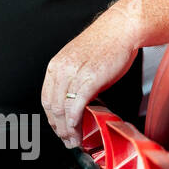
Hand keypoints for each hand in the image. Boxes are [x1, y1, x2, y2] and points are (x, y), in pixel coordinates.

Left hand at [41, 0, 138, 147]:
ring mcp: (75, 74)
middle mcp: (62, 69)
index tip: (58, 129)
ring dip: (68, 128)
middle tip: (67, 140)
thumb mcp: (80, 61)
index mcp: (56, 66)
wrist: (122, 28)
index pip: (46, 98)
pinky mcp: (91, 78)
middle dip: (59, 128)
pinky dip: (76, 119)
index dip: (51, 118)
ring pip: (63, 108)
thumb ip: (74, 81)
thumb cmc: (106, 43)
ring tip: (75, 139)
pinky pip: (77, 104)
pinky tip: (78, 127)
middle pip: (53, 107)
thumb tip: (76, 102)